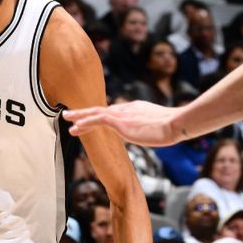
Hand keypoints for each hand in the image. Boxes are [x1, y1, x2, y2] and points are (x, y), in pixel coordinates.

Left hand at [64, 101, 181, 145]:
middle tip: (70, 114)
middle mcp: (126, 108)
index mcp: (135, 108)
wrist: (175, 123)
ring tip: (66, 118)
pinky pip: (98, 119)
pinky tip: (76, 126)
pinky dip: (86, 122)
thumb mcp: (159, 126)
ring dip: (80, 116)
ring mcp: (123, 114)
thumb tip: (152, 133)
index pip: (114, 111)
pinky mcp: (120, 121)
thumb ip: (150, 127)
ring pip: (95, 113)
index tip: (91, 119)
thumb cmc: (172, 127)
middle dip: (85, 112)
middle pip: (101, 109)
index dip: (101, 115)